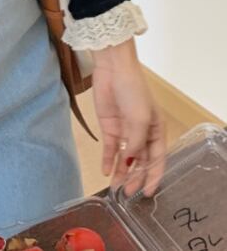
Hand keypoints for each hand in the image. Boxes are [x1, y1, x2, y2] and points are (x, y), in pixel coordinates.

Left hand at [90, 38, 166, 197]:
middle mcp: (141, 132)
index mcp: (156, 129)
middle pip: (140, 160)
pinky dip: (108, 159)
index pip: (157, 158)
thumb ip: (136, 143)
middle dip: (135, 177)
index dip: (153, 176)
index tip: (149, 193)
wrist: (114, 70)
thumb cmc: (133, 91)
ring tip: (115, 187)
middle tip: (128, 193)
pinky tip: (105, 171)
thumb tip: (130, 161)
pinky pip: (109, 147)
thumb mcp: (140, 119)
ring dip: (121, 172)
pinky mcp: (109, 126)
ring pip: (124, 157)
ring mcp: (124, 130)